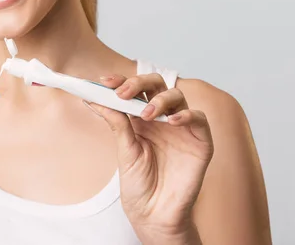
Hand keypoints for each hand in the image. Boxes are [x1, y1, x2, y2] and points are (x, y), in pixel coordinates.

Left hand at [87, 74, 213, 242]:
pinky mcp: (200, 142)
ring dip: (160, 99)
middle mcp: (161, 119)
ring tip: (146, 114)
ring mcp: (181, 128)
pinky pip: (199, 119)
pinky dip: (187, 115)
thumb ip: (116, 123)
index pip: (134, 90)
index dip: (121, 81)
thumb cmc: (139, 185)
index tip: (104, 82)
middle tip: (123, 93)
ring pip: (177, 96)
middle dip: (139, 82)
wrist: (154, 214)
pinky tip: (172, 121)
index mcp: (140, 119)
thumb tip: (94, 98)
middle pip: (156, 85)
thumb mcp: (124, 150)